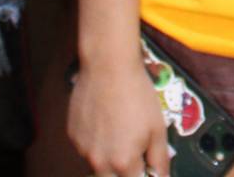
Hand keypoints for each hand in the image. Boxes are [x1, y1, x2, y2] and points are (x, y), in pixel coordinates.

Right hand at [66, 56, 171, 176]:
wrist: (108, 66)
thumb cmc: (136, 95)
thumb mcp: (158, 128)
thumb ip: (160, 159)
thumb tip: (160, 176)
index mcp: (123, 163)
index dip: (143, 175)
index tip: (145, 165)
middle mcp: (99, 161)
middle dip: (124, 171)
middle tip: (132, 152)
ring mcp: (82, 149)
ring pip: (97, 165)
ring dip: (109, 157)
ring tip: (118, 129)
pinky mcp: (72, 136)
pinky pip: (85, 148)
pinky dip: (96, 142)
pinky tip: (104, 122)